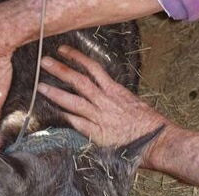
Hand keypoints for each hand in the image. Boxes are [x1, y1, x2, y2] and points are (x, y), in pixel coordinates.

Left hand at [37, 45, 166, 150]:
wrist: (158, 140)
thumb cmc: (150, 125)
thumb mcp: (134, 104)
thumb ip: (119, 99)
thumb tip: (108, 96)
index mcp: (116, 91)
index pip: (93, 69)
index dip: (77, 58)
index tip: (64, 51)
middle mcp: (106, 101)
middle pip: (79, 81)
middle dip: (61, 69)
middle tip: (45, 61)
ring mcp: (100, 117)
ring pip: (73, 100)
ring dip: (55, 92)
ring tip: (40, 86)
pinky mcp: (97, 133)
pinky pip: (77, 122)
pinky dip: (65, 116)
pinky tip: (53, 112)